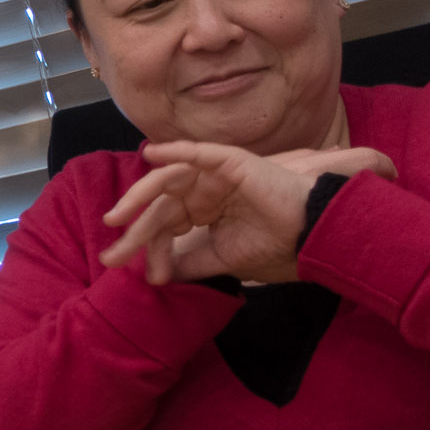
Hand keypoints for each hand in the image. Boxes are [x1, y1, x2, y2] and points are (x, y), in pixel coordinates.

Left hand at [100, 143, 396, 285]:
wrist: (318, 237)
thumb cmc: (280, 245)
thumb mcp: (226, 259)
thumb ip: (192, 262)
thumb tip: (158, 274)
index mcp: (206, 211)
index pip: (167, 226)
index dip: (153, 250)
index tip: (151, 278)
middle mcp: (206, 192)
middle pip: (161, 207)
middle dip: (134, 232)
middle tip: (111, 257)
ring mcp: (218, 176)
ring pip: (169, 182)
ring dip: (139, 198)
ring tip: (116, 218)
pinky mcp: (233, 163)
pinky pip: (198, 153)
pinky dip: (174, 151)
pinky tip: (151, 154)